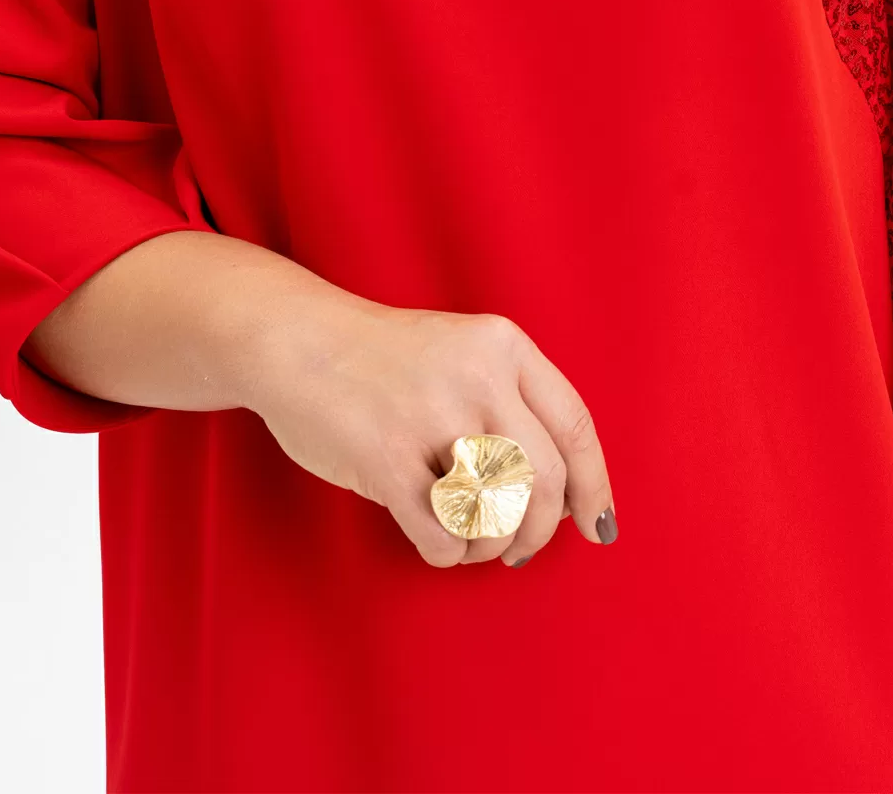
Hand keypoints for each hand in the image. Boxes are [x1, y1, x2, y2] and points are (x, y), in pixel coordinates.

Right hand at [238, 287, 616, 568]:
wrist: (295, 339)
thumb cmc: (384, 360)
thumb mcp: (461, 352)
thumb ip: (511, 403)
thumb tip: (566, 495)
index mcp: (502, 346)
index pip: (573, 426)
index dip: (593, 485)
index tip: (598, 527)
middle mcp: (476, 377)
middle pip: (543, 481)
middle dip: (539, 531)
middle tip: (519, 550)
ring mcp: (429, 417)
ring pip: (498, 513)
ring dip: (491, 545)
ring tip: (470, 540)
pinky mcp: (384, 458)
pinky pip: (444, 536)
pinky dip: (448, 552)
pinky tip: (434, 538)